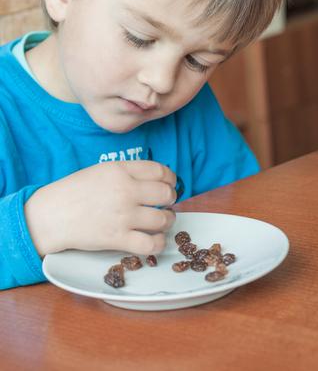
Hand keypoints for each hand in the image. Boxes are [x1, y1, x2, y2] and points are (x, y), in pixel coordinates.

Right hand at [25, 161, 176, 256]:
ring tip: (162, 221)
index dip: (170, 179)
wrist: (52, 215)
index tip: (170, 184)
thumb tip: (155, 180)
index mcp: (120, 170)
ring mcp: (123, 215)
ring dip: (168, 221)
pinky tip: (156, 239)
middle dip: (170, 199)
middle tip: (166, 203)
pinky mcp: (118, 238)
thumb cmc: (75, 191)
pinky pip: (152, 243)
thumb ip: (128, 172)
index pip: (159, 170)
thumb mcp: (101, 171)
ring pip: (163, 219)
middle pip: (166, 193)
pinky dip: (159, 243)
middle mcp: (125, 191)